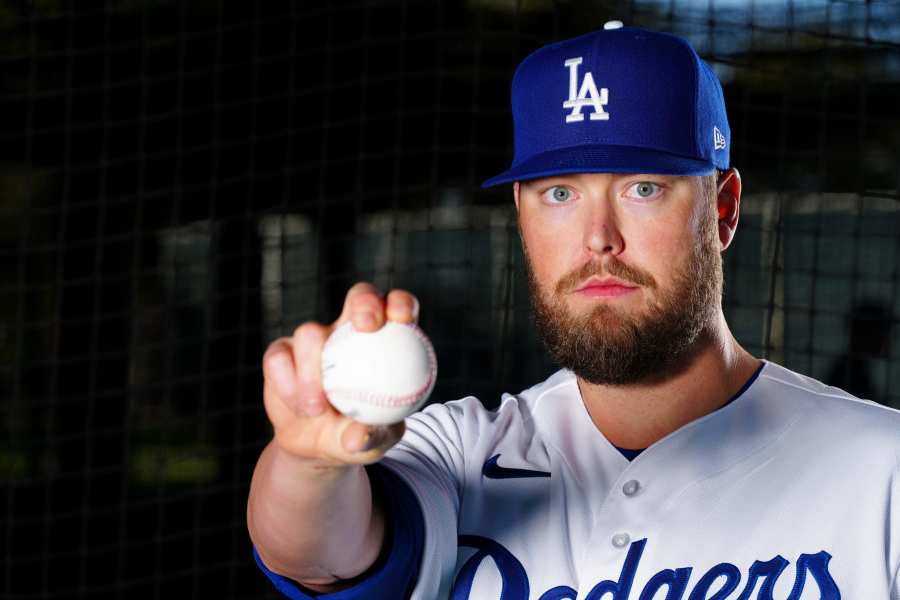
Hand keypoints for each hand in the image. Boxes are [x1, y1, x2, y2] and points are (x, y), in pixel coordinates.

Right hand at [261, 283, 418, 466]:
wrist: (316, 448)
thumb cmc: (356, 437)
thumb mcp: (373, 444)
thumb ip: (372, 436)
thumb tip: (360, 434)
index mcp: (383, 342)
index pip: (397, 308)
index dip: (401, 304)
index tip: (403, 319)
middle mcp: (349, 331)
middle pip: (358, 296)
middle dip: (364, 302)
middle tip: (367, 326)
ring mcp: (313, 340)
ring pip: (309, 332)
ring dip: (313, 371)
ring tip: (317, 409)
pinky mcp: (281, 355)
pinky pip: (279, 358)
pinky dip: (288, 384)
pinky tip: (299, 408)